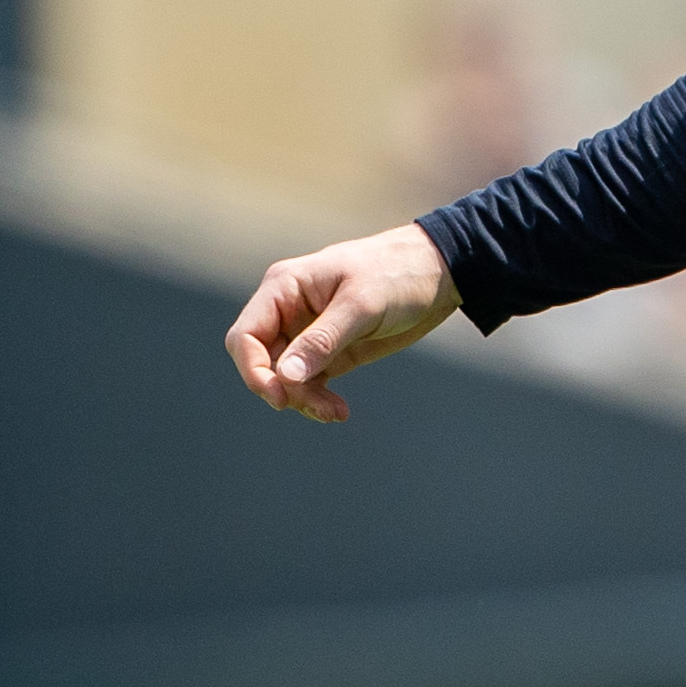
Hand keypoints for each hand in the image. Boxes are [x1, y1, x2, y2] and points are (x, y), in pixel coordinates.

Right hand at [224, 223, 460, 422]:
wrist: (439, 274)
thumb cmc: (397, 274)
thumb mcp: (360, 305)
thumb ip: (322, 340)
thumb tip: (285, 376)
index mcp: (285, 288)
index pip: (246, 336)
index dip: (252, 370)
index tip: (279, 397)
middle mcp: (289, 311)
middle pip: (263, 363)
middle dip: (285, 390)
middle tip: (320, 406)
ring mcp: (308, 333)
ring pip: (286, 379)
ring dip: (304, 400)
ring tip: (336, 412)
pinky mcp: (330, 352)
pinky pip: (309, 383)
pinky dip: (318, 400)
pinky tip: (339, 411)